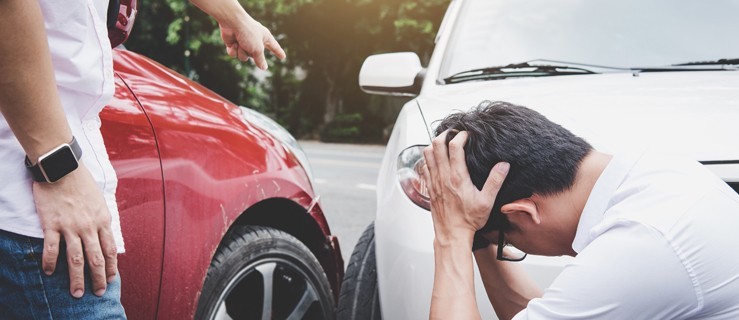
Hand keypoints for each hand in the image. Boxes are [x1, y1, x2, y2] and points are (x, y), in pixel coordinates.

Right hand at [32, 163, 117, 297]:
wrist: (62, 168)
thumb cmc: (81, 183)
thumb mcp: (100, 201)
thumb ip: (101, 220)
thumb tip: (104, 235)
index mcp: (102, 220)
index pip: (110, 249)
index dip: (111, 266)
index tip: (111, 279)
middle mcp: (89, 226)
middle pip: (96, 258)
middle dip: (98, 278)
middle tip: (97, 293)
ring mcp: (70, 226)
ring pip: (75, 258)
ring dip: (76, 278)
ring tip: (77, 292)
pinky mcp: (52, 224)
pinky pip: (51, 248)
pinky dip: (49, 262)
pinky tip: (48, 272)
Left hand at [219, 16, 285, 69]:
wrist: (232, 22)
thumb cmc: (248, 33)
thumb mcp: (257, 49)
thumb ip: (260, 60)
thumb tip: (264, 68)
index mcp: (265, 38)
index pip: (274, 47)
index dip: (278, 52)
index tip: (283, 57)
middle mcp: (255, 40)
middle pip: (255, 56)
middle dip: (250, 53)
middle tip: (248, 44)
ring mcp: (244, 42)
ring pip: (244, 57)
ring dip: (241, 52)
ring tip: (240, 43)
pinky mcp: (234, 43)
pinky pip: (235, 54)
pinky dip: (233, 50)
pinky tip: (233, 43)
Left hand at [423, 130, 509, 243]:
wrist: (452, 234)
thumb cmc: (468, 220)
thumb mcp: (487, 201)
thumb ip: (495, 181)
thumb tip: (503, 165)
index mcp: (457, 177)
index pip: (454, 147)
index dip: (461, 136)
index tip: (467, 134)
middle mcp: (443, 176)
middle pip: (437, 145)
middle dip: (445, 135)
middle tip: (453, 134)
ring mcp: (434, 181)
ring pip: (427, 154)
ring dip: (434, 145)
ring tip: (444, 143)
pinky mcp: (429, 187)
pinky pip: (424, 166)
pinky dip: (428, 158)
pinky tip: (436, 160)